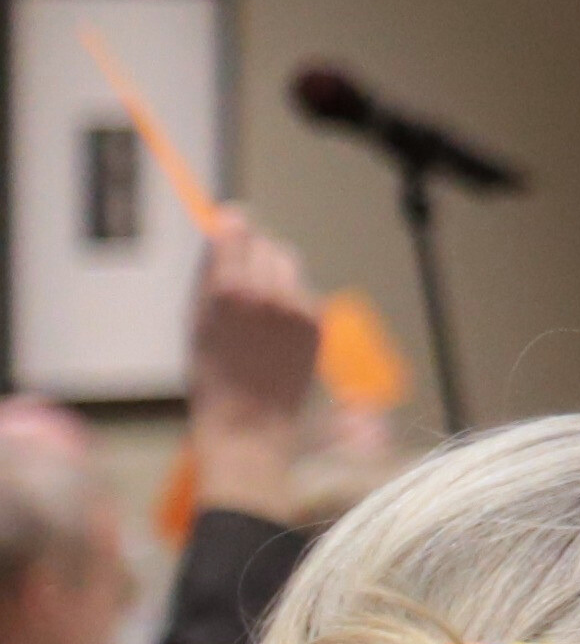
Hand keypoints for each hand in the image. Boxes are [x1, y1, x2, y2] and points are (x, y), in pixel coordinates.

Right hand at [185, 215, 324, 495]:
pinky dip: (289, 297)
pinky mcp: (319, 320)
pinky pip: (302, 291)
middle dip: (253, 250)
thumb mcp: (195, 321)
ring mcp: (299, 306)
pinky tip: (274, 326)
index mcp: (229, 290)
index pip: (237, 230)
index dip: (232, 223)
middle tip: (239, 271)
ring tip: (256, 305)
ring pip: (289, 265)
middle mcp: (269, 291)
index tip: (228, 221)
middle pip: (267, 244)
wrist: (249, 422)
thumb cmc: (210, 375)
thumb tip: (220, 233)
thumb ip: (209, 274)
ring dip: (273, 272)